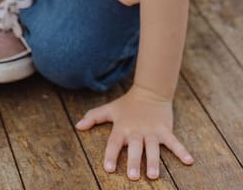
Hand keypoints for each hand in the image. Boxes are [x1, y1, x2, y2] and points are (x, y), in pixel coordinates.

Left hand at [76, 84, 193, 180]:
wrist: (150, 92)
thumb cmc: (127, 105)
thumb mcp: (109, 109)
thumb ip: (94, 117)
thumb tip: (78, 126)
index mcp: (122, 127)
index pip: (114, 142)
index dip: (110, 154)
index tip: (108, 168)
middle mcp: (136, 130)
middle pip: (134, 147)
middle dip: (134, 161)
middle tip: (133, 176)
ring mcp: (152, 131)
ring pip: (153, 147)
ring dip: (153, 161)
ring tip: (153, 175)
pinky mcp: (165, 130)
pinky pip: (174, 142)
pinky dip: (182, 150)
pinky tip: (189, 161)